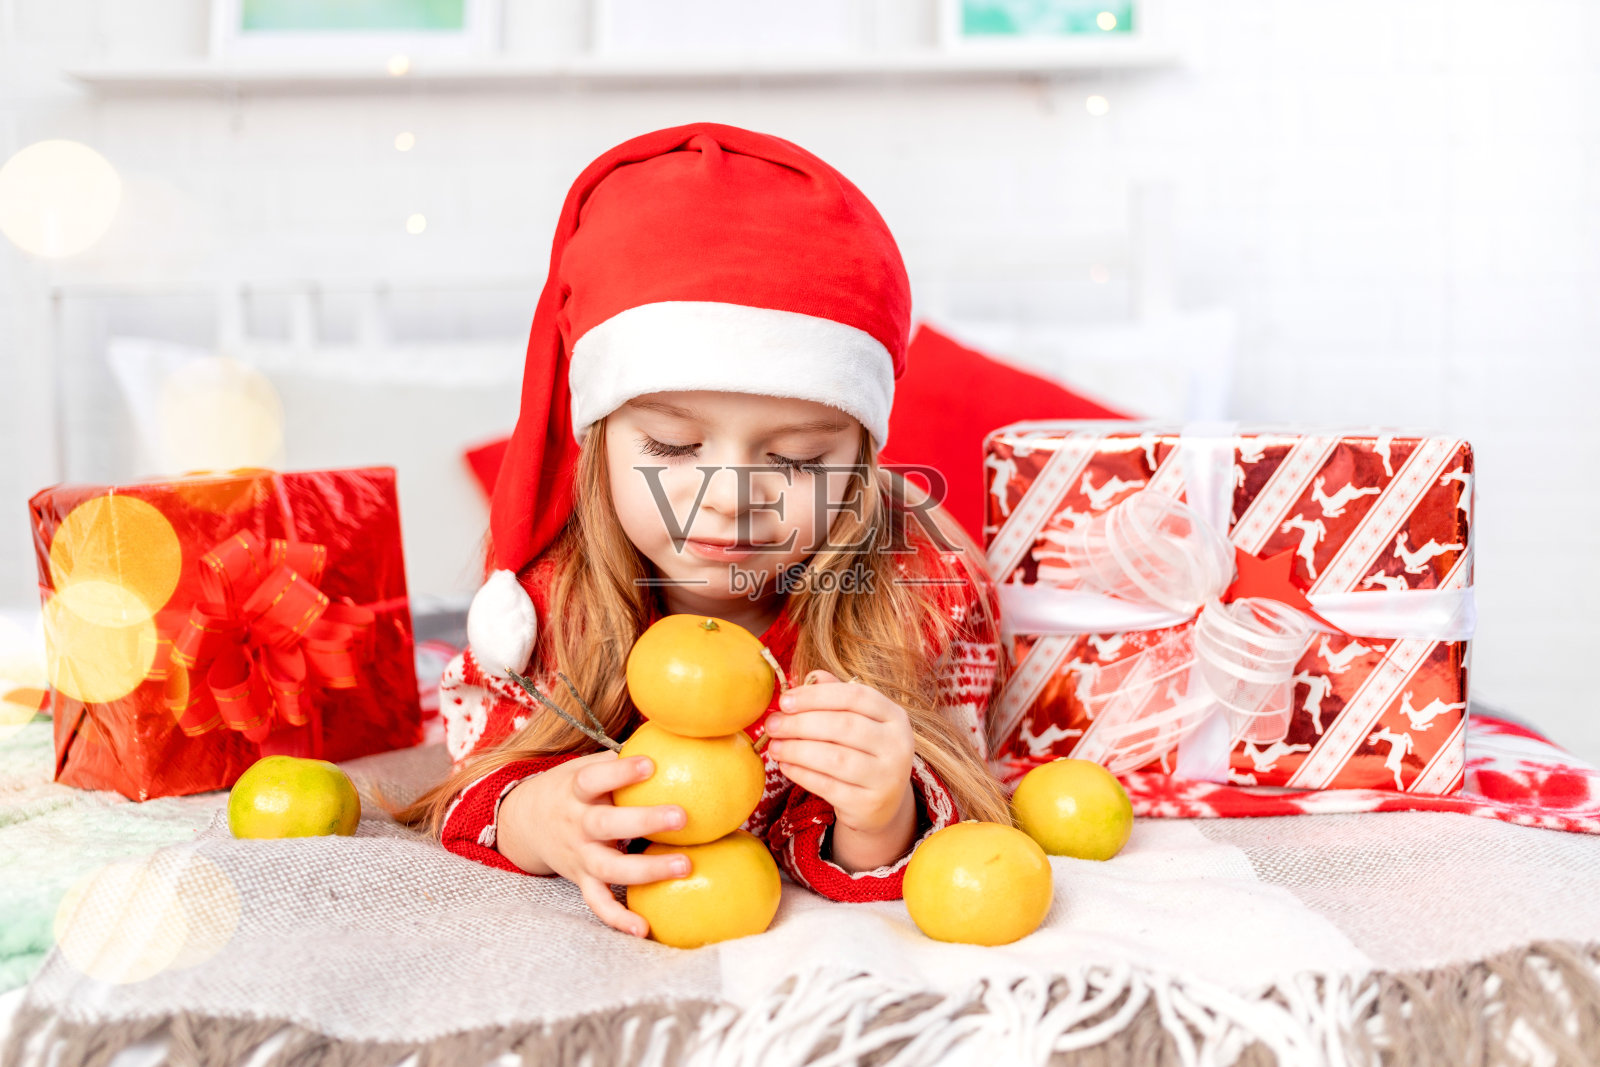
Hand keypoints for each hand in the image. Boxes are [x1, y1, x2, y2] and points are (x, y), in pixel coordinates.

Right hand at [499, 751, 690, 938]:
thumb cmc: (574, 788)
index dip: (620, 773)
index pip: (593, 780)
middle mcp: (575, 825)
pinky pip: (600, 904)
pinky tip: (646, 929)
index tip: (651, 765)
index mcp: (575, 792)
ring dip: (646, 870)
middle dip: (643, 821)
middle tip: (682, 817)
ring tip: (684, 865)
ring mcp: (578, 856)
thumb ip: (621, 759)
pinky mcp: (582, 880)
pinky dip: (619, 919)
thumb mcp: (586, 767)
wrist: (525, 822)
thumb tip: (677, 733)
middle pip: (605, 825)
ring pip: (609, 869)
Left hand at [762, 669, 915, 836]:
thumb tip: (812, 675)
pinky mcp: (868, 803)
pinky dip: (802, 774)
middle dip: (800, 723)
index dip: (816, 696)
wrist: (881, 804)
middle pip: (844, 726)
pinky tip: (785, 765)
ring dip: (797, 750)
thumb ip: (837, 696)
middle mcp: (897, 746)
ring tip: (774, 746)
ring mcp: (886, 777)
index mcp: (895, 717)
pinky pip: (828, 786)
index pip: (855, 696)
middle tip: (772, 724)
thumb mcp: (858, 721)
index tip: (784, 700)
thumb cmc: (863, 752)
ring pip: (835, 758)